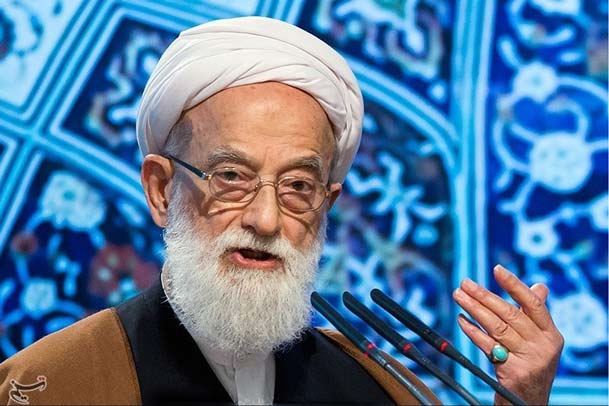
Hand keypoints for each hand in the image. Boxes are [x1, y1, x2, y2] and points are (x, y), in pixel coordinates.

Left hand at [453, 265, 563, 404]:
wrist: (529, 402)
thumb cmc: (531, 365)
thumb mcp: (540, 341)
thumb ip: (535, 315)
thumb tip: (539, 286)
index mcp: (552, 334)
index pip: (533, 304)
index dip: (515, 285)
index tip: (497, 269)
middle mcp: (544, 346)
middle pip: (509, 314)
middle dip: (484, 296)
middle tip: (464, 283)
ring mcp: (530, 360)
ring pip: (496, 327)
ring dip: (474, 309)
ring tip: (458, 296)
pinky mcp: (514, 372)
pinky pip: (487, 346)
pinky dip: (472, 331)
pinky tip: (461, 319)